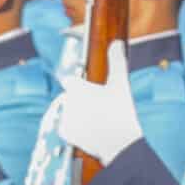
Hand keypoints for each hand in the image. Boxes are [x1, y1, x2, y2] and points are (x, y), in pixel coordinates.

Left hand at [55, 40, 142, 164]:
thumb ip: (116, 61)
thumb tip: (116, 42)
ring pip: (70, 111)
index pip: (69, 80)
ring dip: (79, 113)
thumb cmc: (121, 110)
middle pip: (72, 97)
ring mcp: (64, 118)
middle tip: (100, 107)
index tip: (86, 86)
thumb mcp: (120, 83)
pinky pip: (66, 126)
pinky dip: (75, 127)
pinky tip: (90, 128)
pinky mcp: (64, 133)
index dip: (78, 83)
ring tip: (98, 118)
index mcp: (77, 88)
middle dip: (82, 100)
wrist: (118, 142)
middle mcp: (66, 102)